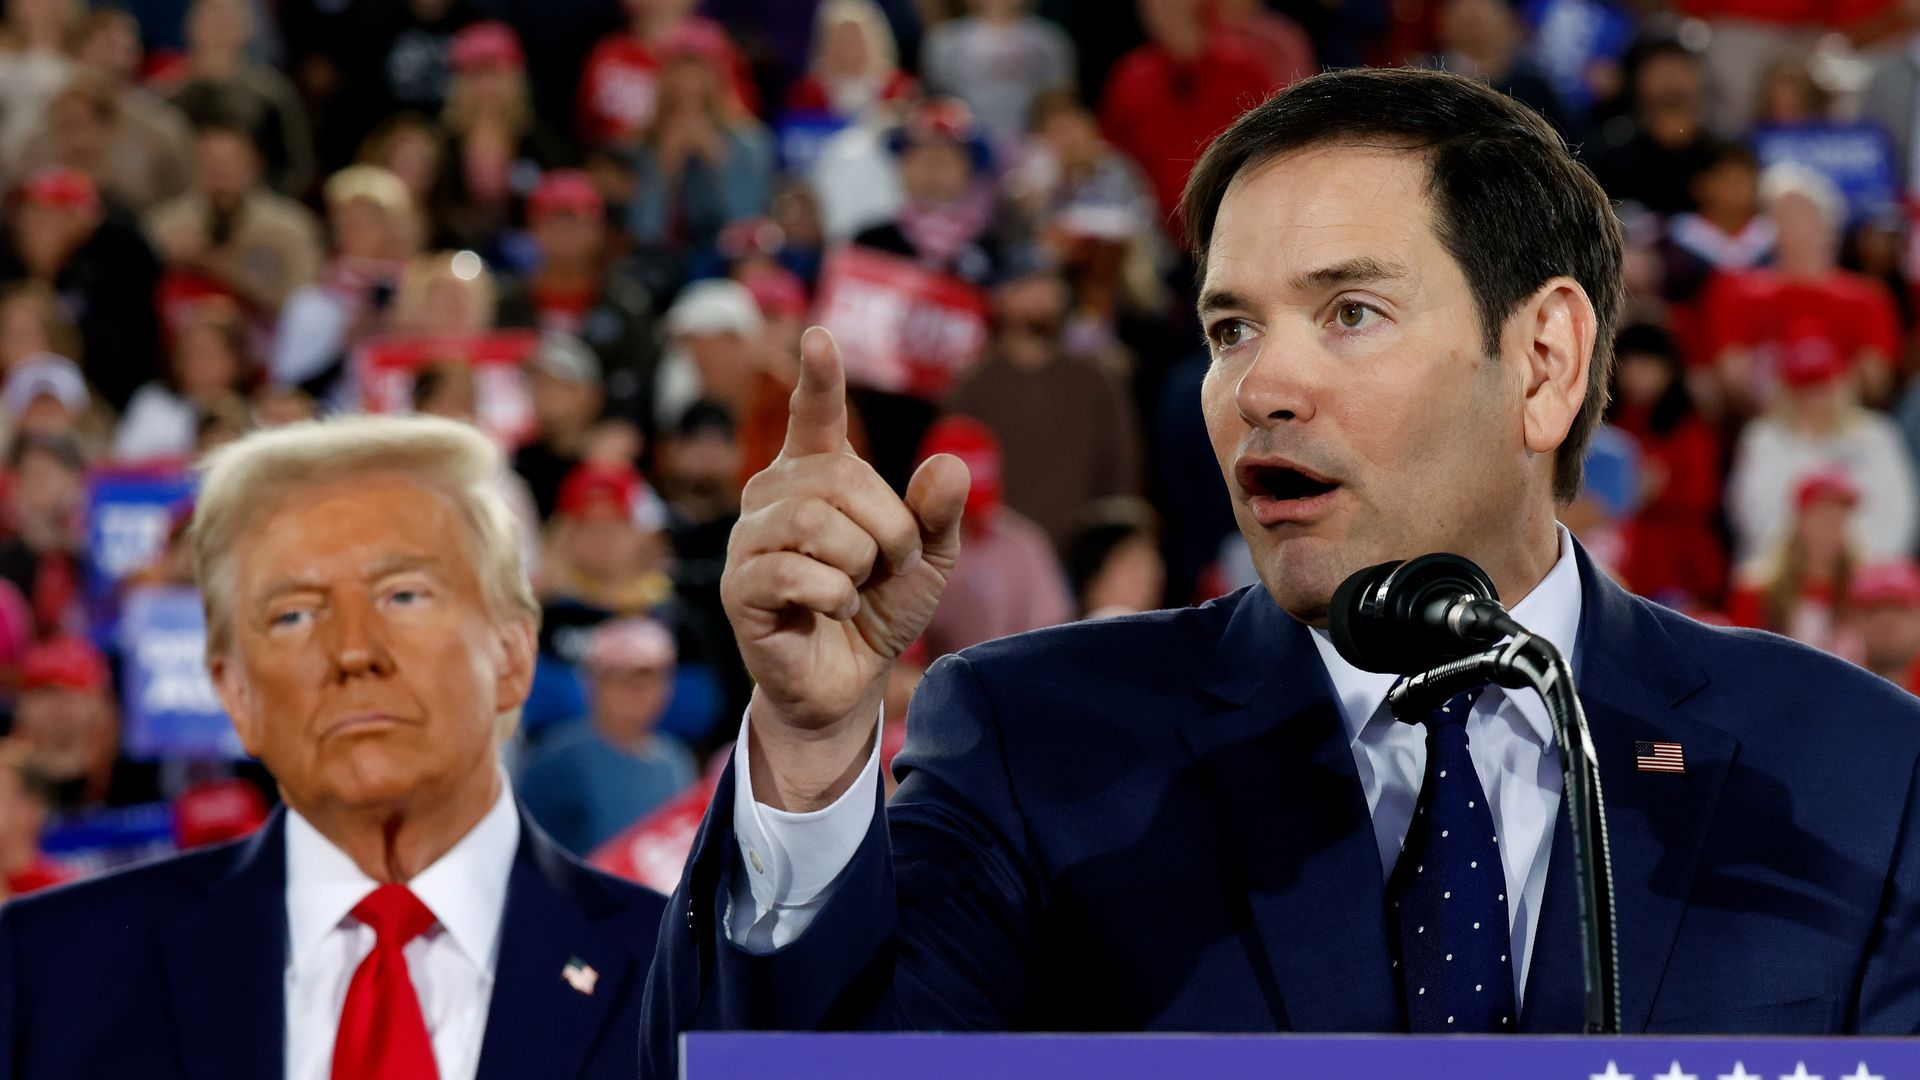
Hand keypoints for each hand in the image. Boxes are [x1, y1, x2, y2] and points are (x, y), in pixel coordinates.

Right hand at [721, 327, 968, 808]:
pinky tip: (831, 610)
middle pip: (838, 478)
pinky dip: (833, 594)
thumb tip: (950, 464)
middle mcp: (772, 497)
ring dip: (859, 560)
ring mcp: (748, 541)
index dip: (819, 378)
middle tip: (891, 566)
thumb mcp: (927, 562)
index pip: (813, 416)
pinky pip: (794, 572)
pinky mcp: (738, 589)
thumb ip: (939, 514)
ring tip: (858, 587)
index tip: (819, 336)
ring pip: (813, 521)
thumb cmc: (877, 610)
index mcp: (815, 477)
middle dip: (887, 526)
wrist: (845, 685)